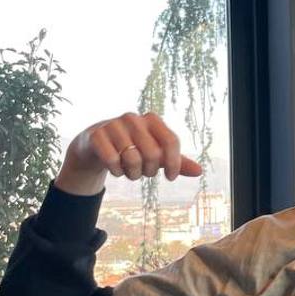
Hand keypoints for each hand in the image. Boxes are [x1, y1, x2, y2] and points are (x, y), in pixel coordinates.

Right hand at [56, 112, 202, 193]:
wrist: (95, 145)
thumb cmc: (132, 149)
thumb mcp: (156, 155)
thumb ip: (177, 162)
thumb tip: (199, 171)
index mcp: (152, 120)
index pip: (171, 141)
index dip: (174, 163)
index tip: (170, 177)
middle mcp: (133, 118)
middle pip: (153, 153)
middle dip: (150, 171)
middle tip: (144, 173)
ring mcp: (113, 124)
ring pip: (132, 158)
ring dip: (133, 174)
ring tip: (129, 171)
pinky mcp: (96, 134)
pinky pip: (112, 160)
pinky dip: (116, 171)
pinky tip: (115, 169)